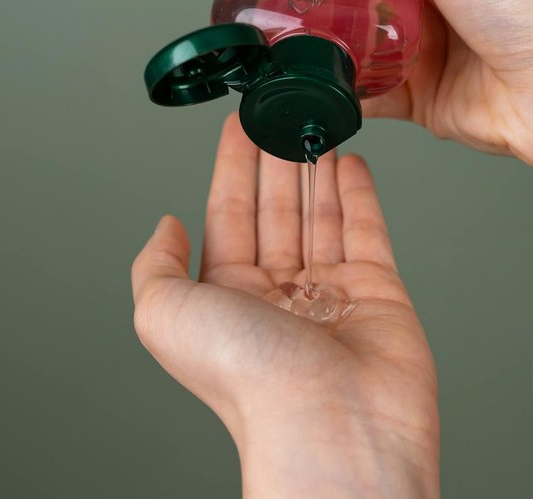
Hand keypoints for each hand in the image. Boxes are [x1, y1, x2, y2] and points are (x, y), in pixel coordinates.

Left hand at [132, 114, 439, 498]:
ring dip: (316, 167)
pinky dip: (360, 195)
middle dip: (276, 156)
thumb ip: (153, 264)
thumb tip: (165, 225)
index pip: (228, 215)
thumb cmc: (247, 381)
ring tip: (316, 121)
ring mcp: (330, 293)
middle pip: (277, 209)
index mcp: (225, 298)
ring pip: (321, 214)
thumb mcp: (164, 314)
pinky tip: (350, 163)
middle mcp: (276, 296)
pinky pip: (367, 231)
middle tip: (281, 108)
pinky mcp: (378, 293)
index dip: (231, 167)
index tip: (237, 123)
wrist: (333, 425)